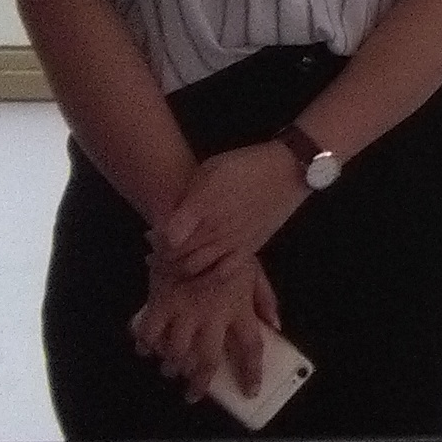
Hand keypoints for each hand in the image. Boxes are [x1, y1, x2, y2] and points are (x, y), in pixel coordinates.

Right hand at [131, 256, 280, 401]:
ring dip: (172, 366)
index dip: (251, 373)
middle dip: (199, 383)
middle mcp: (211, 316)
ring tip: (171, 371)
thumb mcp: (255, 270)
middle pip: (206, 361)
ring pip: (175, 353)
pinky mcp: (160, 303)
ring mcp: (183, 311)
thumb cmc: (228, 248)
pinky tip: (147, 350)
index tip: (250, 391)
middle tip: (193, 395)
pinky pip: (149, 333)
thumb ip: (265, 299)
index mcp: (238, 309)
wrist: (197, 227)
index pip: (250, 348)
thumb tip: (276, 325)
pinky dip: (146, 345)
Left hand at [153, 141, 307, 279]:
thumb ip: (186, 198)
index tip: (153, 235)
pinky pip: (222, 273)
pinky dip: (208, 276)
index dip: (155, 239)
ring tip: (180, 259)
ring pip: (194, 267)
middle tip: (161, 251)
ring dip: (181, 267)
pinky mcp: (248, 249)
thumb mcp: (209, 171)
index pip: (164, 238)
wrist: (287, 170)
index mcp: (200, 208)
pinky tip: (205, 269)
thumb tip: (166, 221)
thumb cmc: (244, 166)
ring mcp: (231, 243)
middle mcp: (213, 230)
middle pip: (175, 256)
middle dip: (163, 256)